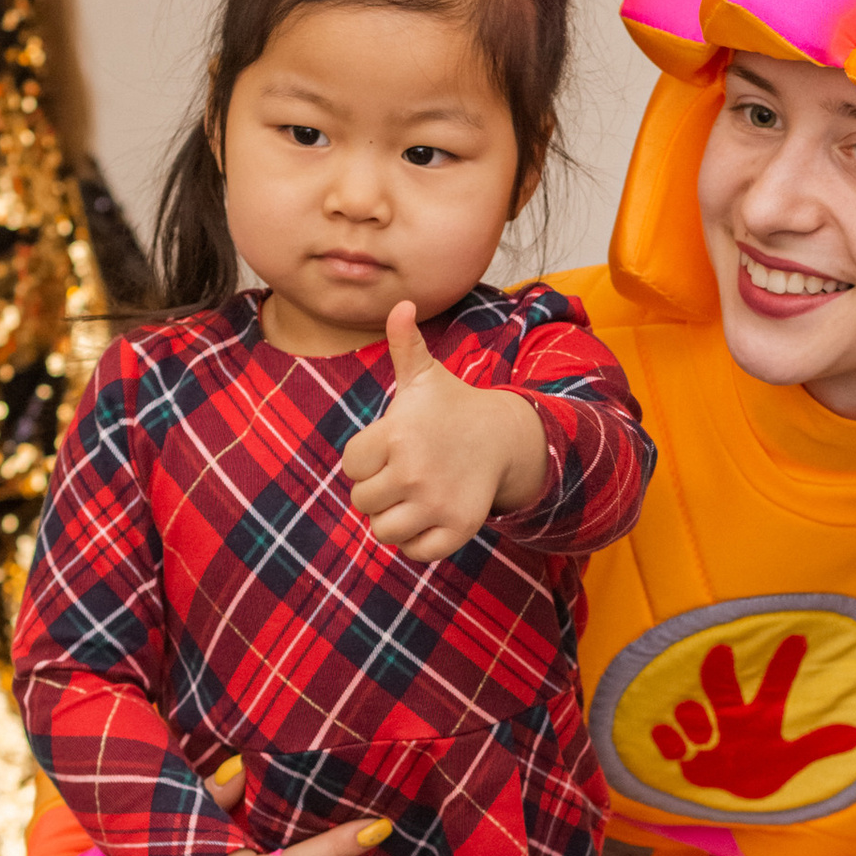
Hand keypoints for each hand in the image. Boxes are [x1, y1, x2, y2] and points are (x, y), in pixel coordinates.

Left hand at [339, 304, 547, 561]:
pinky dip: (416, 542)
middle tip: (403, 472)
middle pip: (363, 500)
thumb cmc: (451, 406)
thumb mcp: (424, 376)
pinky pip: (415, 552)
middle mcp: (414, 471)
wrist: (502, 436)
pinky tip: (426, 516)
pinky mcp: (456, 528)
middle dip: (379, 488)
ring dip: (393, 518)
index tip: (390, 447)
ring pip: (383, 531)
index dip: (367, 458)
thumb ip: (403, 344)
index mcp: (396, 434)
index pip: (352, 466)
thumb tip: (401, 304)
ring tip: (412, 496)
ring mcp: (436, 503)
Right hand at [650, 630, 855, 800]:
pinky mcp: (681, 754)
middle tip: (721, 650)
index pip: (775, 685)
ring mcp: (703, 734)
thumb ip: (819, 745)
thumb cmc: (759, 770)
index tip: (798, 637)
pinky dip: (667, 739)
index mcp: (759, 717)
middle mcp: (729, 717)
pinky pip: (666, 738)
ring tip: (704, 740)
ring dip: (693, 720)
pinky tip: (675, 746)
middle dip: (720, 668)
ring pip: (690, 711)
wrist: (725, 796)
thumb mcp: (790, 760)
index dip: (786, 664)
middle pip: (722, 685)